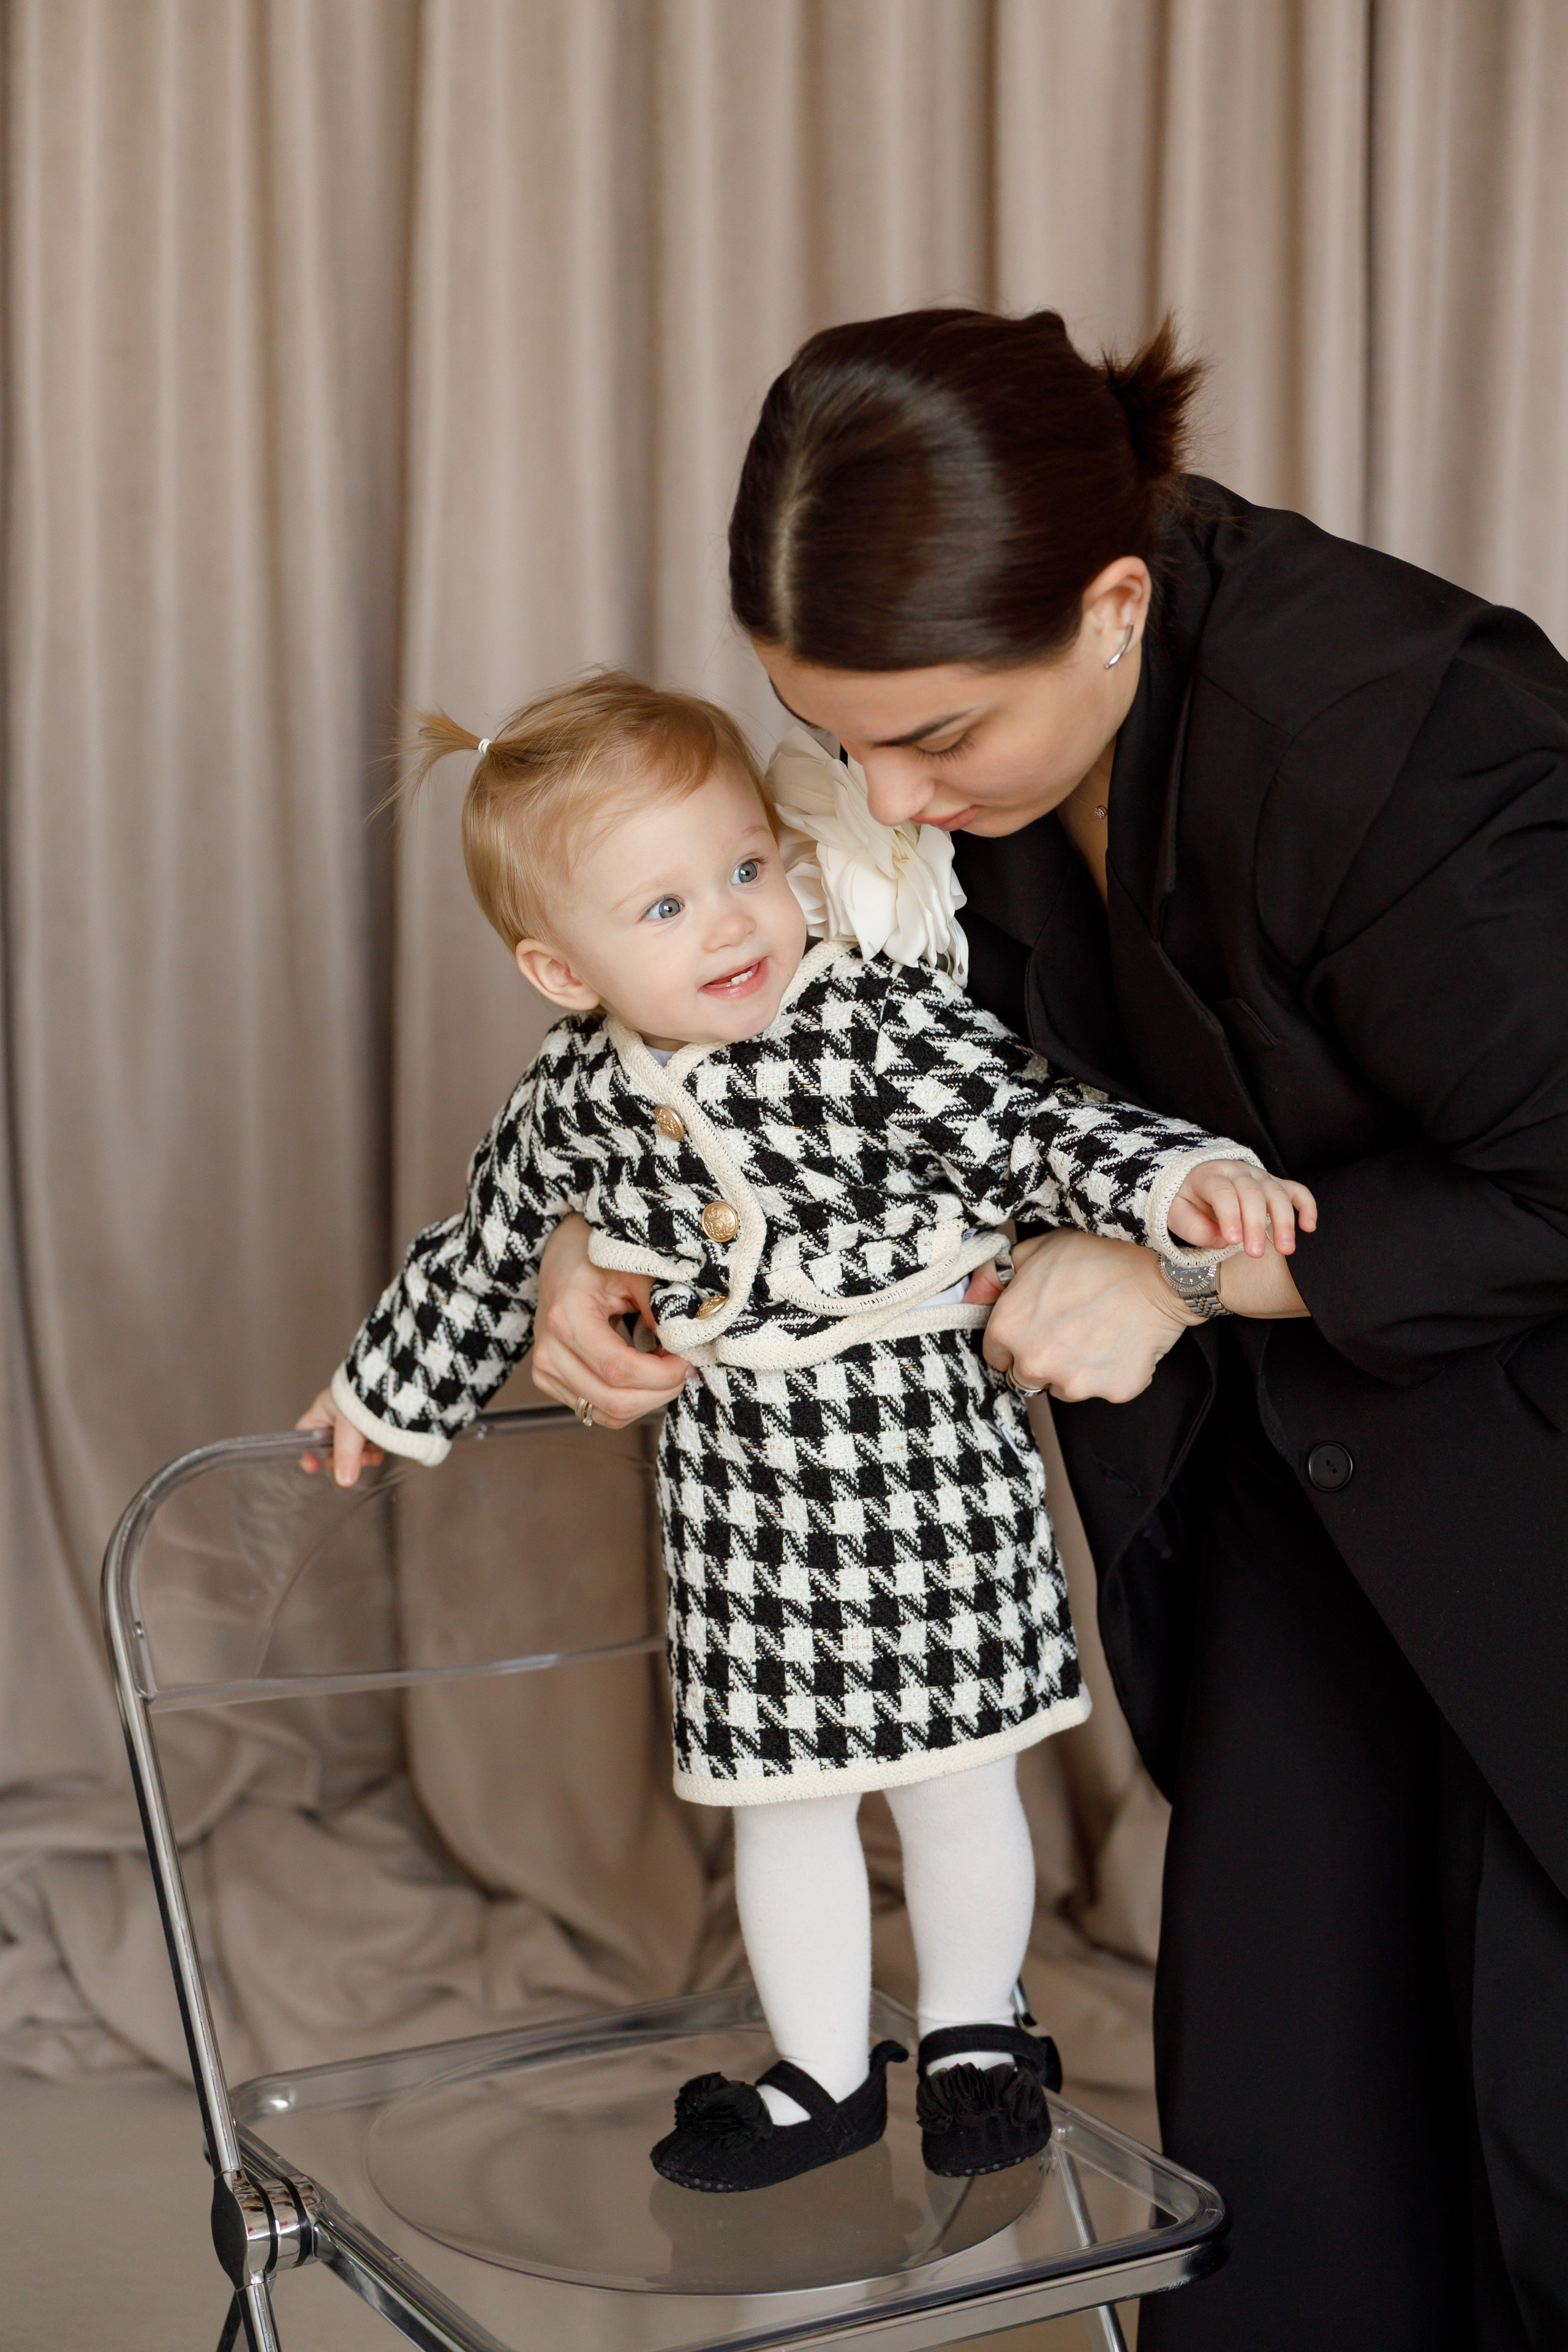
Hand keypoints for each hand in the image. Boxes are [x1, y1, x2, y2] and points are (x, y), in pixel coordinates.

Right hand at [296, 1388, 382, 1487]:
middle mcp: (337, 1415)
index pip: (304, 1435)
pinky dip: (372, 1451)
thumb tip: (344, 1481)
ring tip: (370, 1458)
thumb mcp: (350, 1427)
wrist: (395, 1382)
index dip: (306, 1452)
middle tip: (351, 1465)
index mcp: (323, 1410)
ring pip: (351, 1447)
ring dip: (359, 1457)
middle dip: (341, 1459)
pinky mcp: (374, 1423)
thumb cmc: (365, 1394)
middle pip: (330, 1446)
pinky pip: (368, 1443)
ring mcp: (356, 1419)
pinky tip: (379, 1454)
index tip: (314, 1466)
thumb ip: (346, 1455)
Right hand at [530, 1214, 689, 1427]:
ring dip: (647, 1400)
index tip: (687, 1360)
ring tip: (663, 1369)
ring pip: (608, 1414)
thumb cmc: (597, 1256)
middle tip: (683, 1368)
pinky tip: (643, 1375)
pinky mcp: (549, 1381)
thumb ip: (662, 1305)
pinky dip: (629, 1401)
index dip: (662, 1374)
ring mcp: (545, 1370)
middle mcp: (549, 1350)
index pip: (619, 1369)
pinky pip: (597, 1411)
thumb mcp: (635, 1269)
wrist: (561, 1256)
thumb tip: (691, 1341)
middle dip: (660, 1392)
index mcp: (567, 1317)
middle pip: (615, 1401)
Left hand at [982, 1230, 1198, 1403]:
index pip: (996, 1356)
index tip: (1035, 1328)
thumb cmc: (1098, 1253)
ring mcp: (1074, 1381)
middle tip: (1070, 1329)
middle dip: (1042, 1359)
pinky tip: (1120, 1341)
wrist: (1158, 1268)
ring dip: (1074, 1369)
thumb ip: (995, 1277)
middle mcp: (1035, 1361)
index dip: (1016, 1341)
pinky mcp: (1111, 1390)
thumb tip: (972, 1298)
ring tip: (1097, 1331)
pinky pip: (1103, 1388)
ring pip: (1063, 1387)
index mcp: (1009, 1329)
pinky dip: (1110, 1372)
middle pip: (1027, 1378)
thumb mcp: (1035, 1251)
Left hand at [1167, 1159, 1316, 1255]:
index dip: (1229, 1216)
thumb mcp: (1176, 1214)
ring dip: (1284, 1221)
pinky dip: (1306, 1206)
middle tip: (1255, 1253)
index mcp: (1210, 1176)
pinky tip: (1309, 1226)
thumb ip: (1193, 1228)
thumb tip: (1223, 1240)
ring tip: (1285, 1249)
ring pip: (1277, 1193)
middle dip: (1256, 1224)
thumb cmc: (1187, 1201)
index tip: (1232, 1241)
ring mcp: (1259, 1176)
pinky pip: (1296, 1190)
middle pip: (1252, 1194)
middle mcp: (1237, 1172)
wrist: (1195, 1182)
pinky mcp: (1274, 1184)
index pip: (1223, 1192)